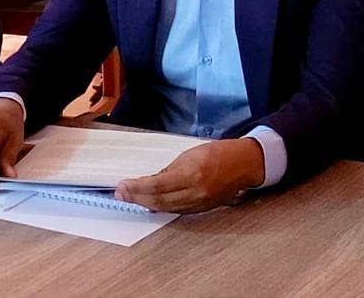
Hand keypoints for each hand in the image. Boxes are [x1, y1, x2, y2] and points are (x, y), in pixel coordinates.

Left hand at [115, 138, 265, 212]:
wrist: (243, 165)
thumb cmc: (218, 153)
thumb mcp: (190, 154)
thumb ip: (171, 169)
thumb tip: (151, 180)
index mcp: (192, 174)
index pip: (156, 185)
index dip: (136, 187)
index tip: (123, 185)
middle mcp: (195, 192)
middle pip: (158, 200)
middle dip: (136, 197)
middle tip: (121, 193)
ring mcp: (198, 203)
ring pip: (165, 208)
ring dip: (145, 204)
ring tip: (130, 198)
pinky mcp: (201, 209)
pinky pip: (176, 210)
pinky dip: (160, 207)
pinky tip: (149, 204)